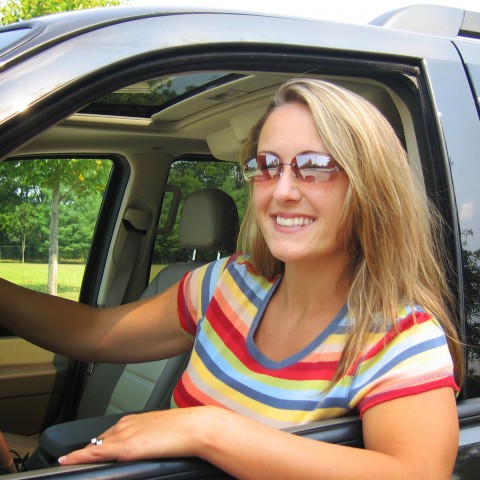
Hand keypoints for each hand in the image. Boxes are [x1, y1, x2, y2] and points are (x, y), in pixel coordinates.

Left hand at [58, 407, 210, 464]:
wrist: (195, 427)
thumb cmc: (186, 430)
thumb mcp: (163, 430)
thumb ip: (150, 435)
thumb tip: (149, 443)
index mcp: (135, 419)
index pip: (111, 432)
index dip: (100, 442)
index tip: (93, 448)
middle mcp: (126, 424)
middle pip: (101, 439)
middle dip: (91, 448)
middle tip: (81, 458)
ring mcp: (124, 435)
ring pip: (96, 445)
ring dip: (85, 453)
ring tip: (72, 461)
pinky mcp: (125, 447)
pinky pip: (94, 452)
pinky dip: (78, 456)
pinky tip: (67, 460)